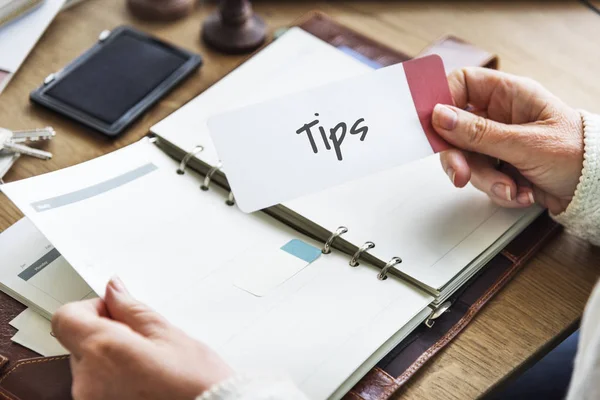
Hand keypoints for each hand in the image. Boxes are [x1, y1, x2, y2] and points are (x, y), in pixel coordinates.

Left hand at [52, 278, 232, 399]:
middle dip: (106, 333)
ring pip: (88, 364)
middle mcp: (87, 380)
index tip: (116, 311)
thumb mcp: (168, 334)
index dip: (91, 308)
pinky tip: (142, 379)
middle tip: (142, 339)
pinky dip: (113, 378)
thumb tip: (114, 290)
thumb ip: (132, 309)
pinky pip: (95, 385)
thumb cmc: (196, 383)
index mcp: (103, 349)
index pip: (66, 317)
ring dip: (110, 357)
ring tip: (147, 364)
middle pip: (79, 340)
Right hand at [432, 67, 583, 214]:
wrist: (596, 191)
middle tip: (460, 174)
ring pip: (466, 159)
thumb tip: (439, 116)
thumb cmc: (579, 154)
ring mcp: (497, 142)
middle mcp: (499, 115)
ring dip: (485, 180)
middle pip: (455, 129)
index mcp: (509, 94)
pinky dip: (498, 190)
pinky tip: (521, 192)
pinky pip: (480, 178)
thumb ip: (479, 133)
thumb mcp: (526, 143)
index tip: (432, 124)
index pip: (461, 84)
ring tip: (512, 189)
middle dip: (458, 156)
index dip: (442, 100)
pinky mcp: (499, 166)